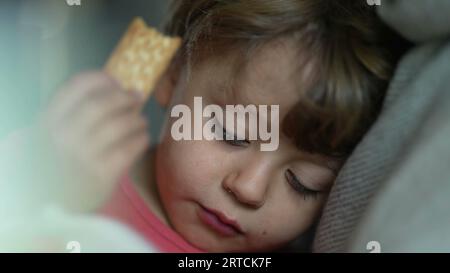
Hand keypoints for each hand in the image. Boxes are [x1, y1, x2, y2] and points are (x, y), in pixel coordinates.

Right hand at [35, 71, 149, 210]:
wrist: (52, 205)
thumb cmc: (60, 162)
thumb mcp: (54, 134)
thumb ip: (74, 113)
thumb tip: (117, 88)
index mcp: (48, 121)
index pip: (77, 86)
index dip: (102, 79)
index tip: (116, 81)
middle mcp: (63, 137)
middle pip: (103, 103)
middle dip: (125, 97)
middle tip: (137, 96)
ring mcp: (82, 157)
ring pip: (120, 125)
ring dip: (137, 118)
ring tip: (141, 120)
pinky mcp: (102, 176)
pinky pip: (130, 148)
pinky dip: (141, 138)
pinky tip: (142, 137)